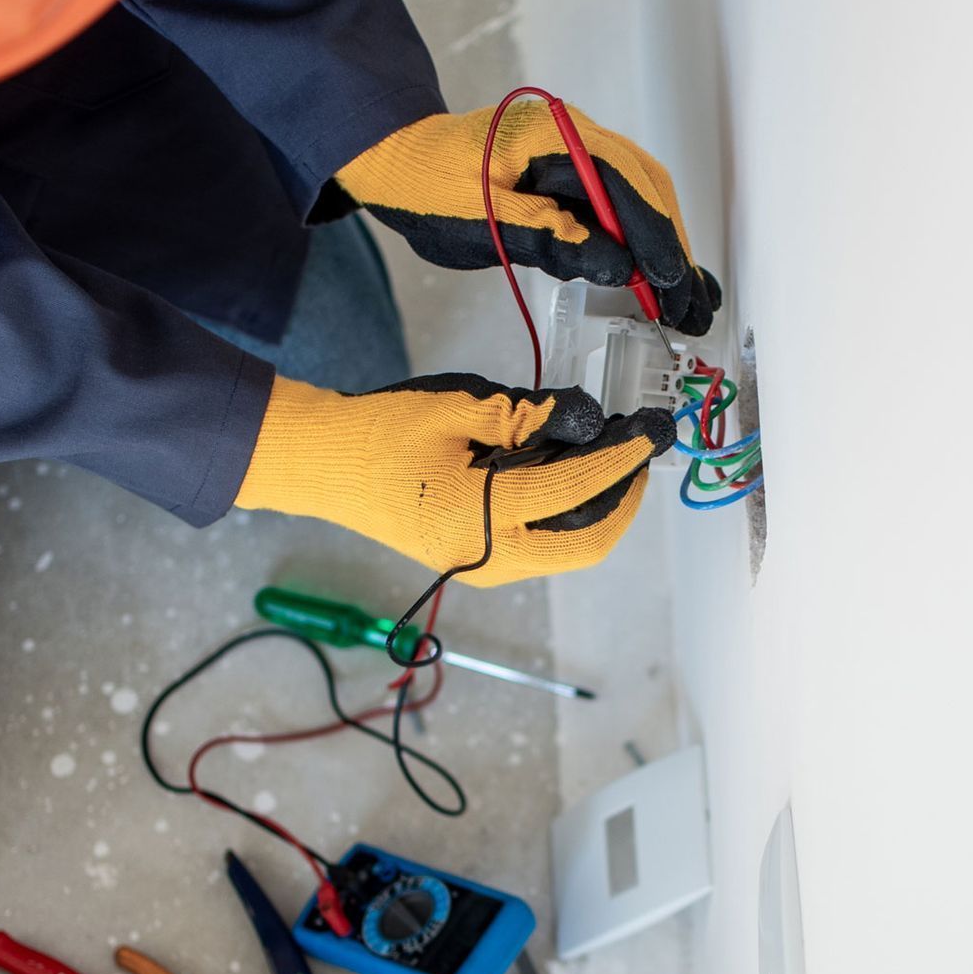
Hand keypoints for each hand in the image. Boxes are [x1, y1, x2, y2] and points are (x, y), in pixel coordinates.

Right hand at [234, 373, 675, 585]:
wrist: (320, 463)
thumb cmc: (380, 430)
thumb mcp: (458, 406)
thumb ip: (527, 415)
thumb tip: (588, 421)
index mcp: (479, 518)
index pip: (574, 491)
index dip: (621, 460)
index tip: (652, 432)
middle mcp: (487, 558)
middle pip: (584, 545)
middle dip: (622, 502)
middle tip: (641, 458)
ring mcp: (479, 567)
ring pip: (564, 552)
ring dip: (597, 512)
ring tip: (612, 462)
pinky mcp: (471, 560)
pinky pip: (539, 548)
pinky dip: (565, 517)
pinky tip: (569, 478)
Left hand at [331, 101, 721, 334]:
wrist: (394, 161)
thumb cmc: (427, 186)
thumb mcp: (482, 220)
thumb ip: (550, 237)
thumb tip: (618, 264)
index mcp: (555, 137)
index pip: (625, 185)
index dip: (656, 236)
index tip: (674, 282)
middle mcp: (575, 137)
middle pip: (645, 191)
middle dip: (672, 249)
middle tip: (692, 306)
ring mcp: (574, 155)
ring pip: (636, 200)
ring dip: (661, 250)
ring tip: (687, 302)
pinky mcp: (567, 178)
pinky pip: (613, 208)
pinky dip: (636, 243)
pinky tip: (654, 279)